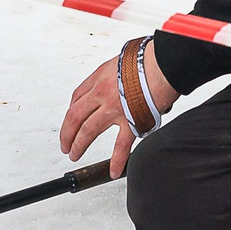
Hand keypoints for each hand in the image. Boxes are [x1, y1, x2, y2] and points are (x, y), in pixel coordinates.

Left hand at [59, 40, 175, 178]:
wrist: (165, 63)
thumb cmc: (148, 59)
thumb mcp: (122, 60)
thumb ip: (116, 74)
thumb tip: (120, 79)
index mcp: (99, 77)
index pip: (77, 97)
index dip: (71, 111)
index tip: (71, 120)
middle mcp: (102, 94)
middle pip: (75, 117)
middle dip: (67, 133)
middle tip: (65, 144)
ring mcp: (114, 109)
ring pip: (88, 131)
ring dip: (78, 145)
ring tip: (75, 155)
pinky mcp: (131, 121)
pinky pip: (121, 145)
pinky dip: (116, 160)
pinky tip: (113, 170)